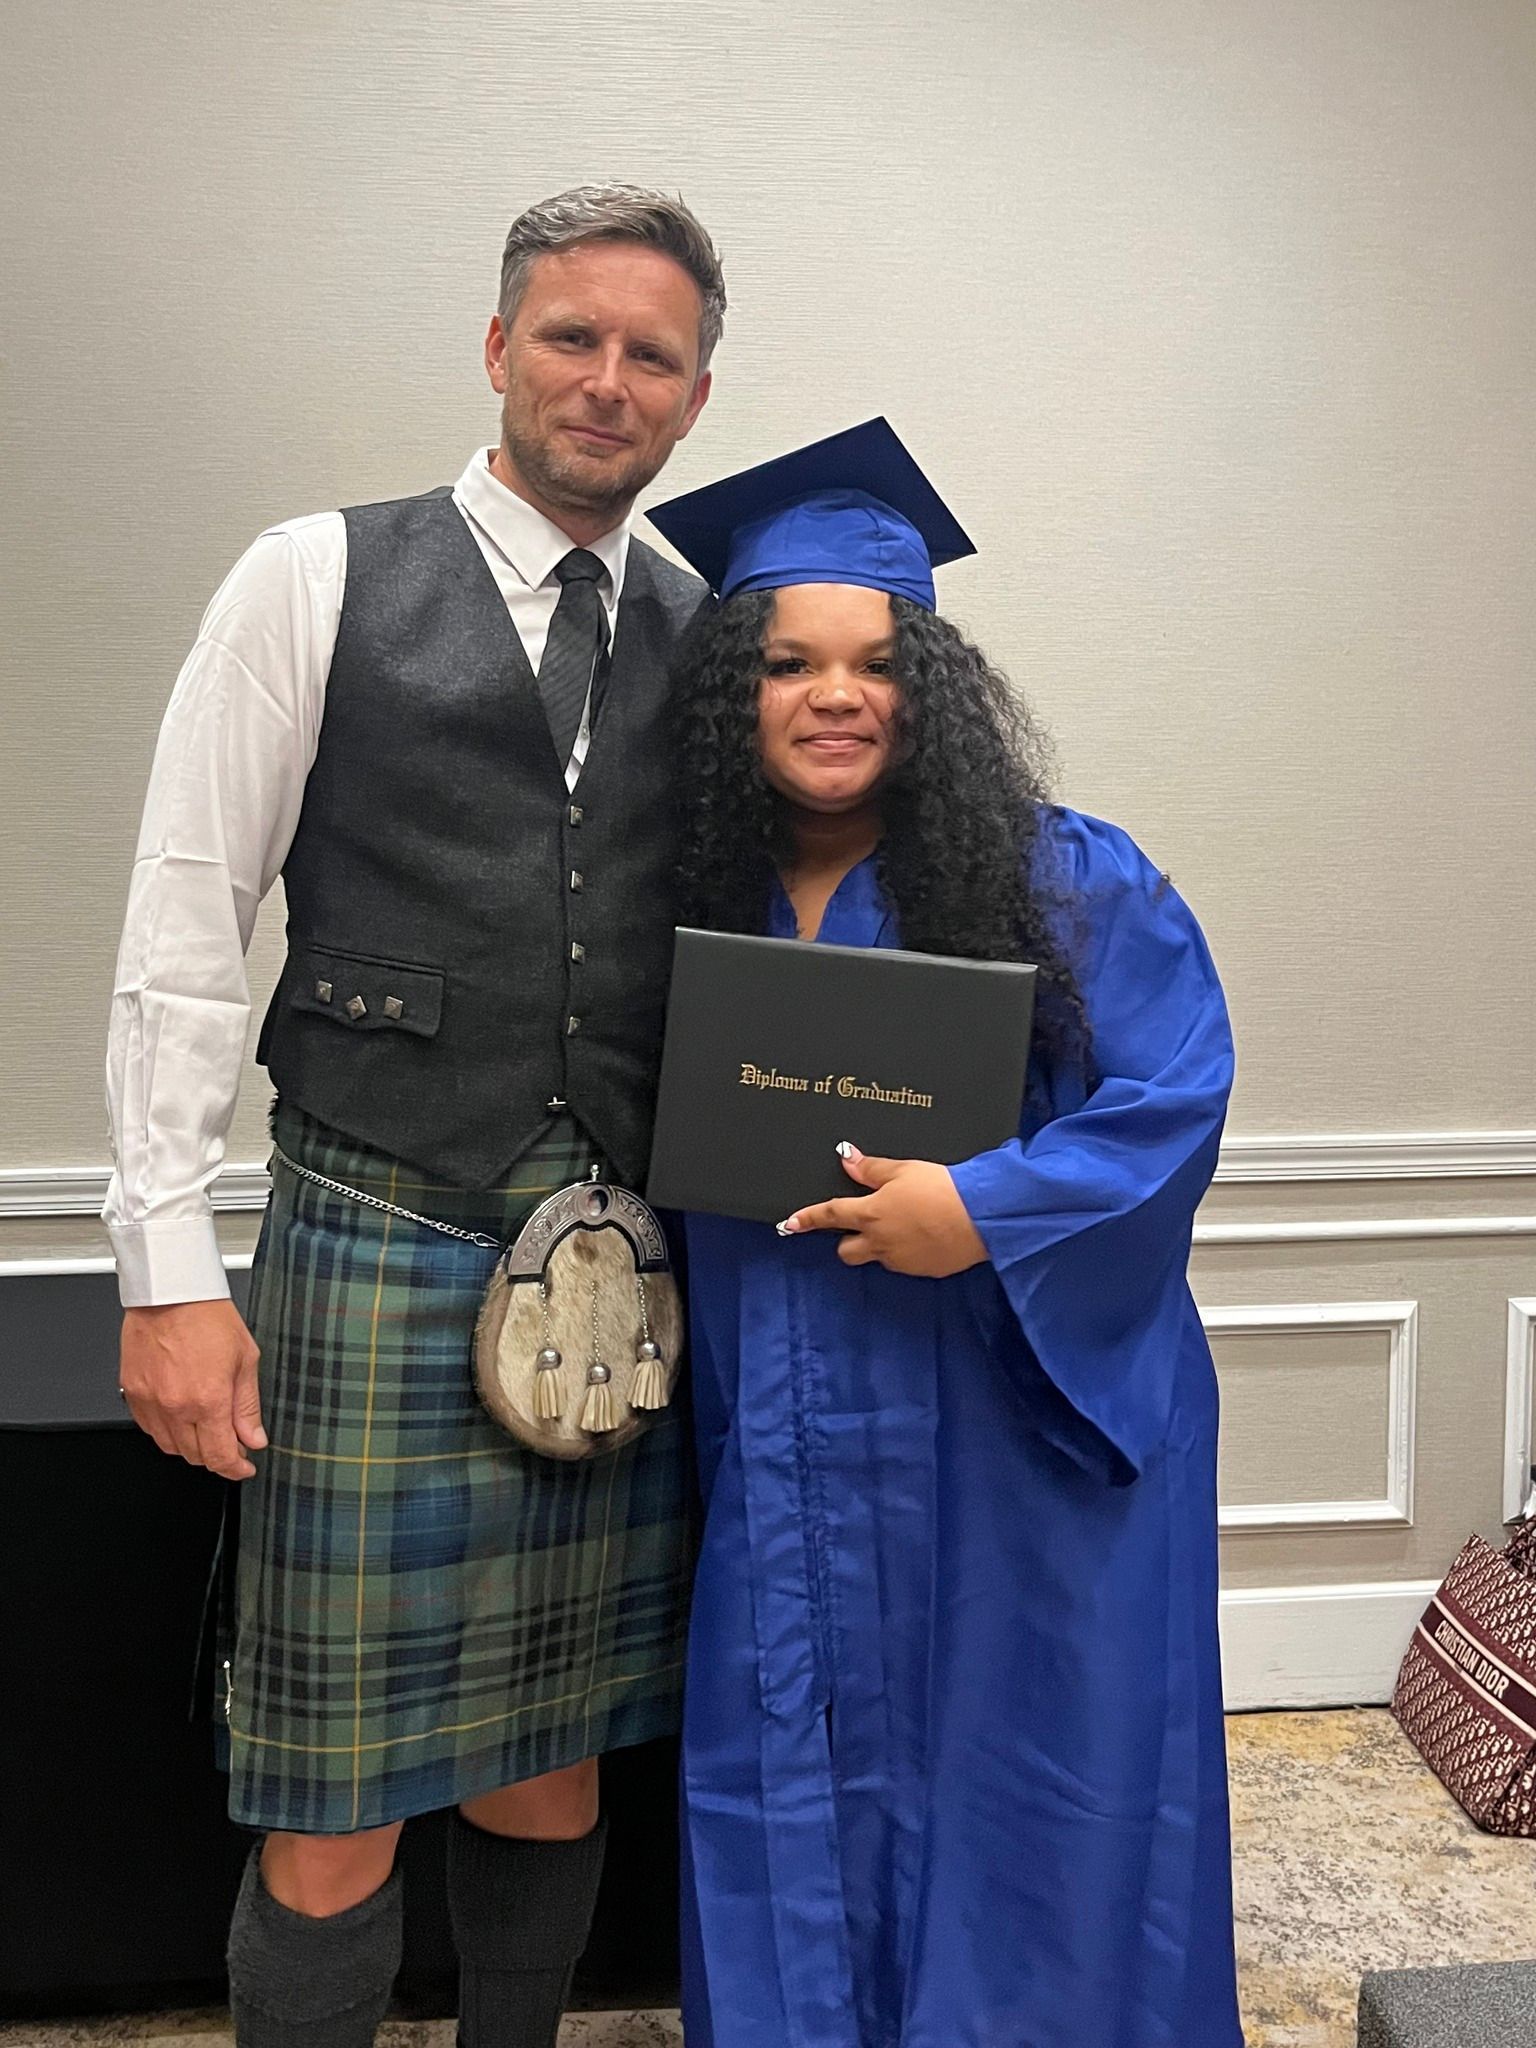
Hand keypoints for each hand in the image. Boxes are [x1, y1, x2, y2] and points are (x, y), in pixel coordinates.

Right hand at [119, 1298, 267, 1480]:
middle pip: (196, 1456)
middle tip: (232, 1442)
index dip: (235, 1468)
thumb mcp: (246, 1359)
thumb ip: (248, 1406)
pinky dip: (167, 1431)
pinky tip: (182, 1417)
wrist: (171, 1292)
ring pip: (171, 1447)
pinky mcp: (132, 1393)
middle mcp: (176, 1406)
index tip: (244, 1467)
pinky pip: (149, 1429)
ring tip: (207, 1427)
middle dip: (218, 1455)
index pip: (221, 1456)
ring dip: (192, 1446)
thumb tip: (254, 1438)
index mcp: (208, 1399)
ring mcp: (150, 1402)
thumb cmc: (208, 1316)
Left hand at [778, 1144, 988, 1276]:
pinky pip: (904, 1263)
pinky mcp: (923, 1270)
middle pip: (846, 1251)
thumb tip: (847, 1158)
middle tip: (867, 1223)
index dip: (807, 1218)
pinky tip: (926, 1235)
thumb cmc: (942, 1188)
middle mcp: (880, 1241)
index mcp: (871, 1214)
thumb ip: (872, 1168)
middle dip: (850, 1240)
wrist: (981, 1217)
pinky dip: (907, 1252)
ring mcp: (901, 1260)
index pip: (831, 1215)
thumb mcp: (905, 1169)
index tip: (789, 1224)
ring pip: (876, 1258)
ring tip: (906, 1225)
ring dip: (880, 1246)